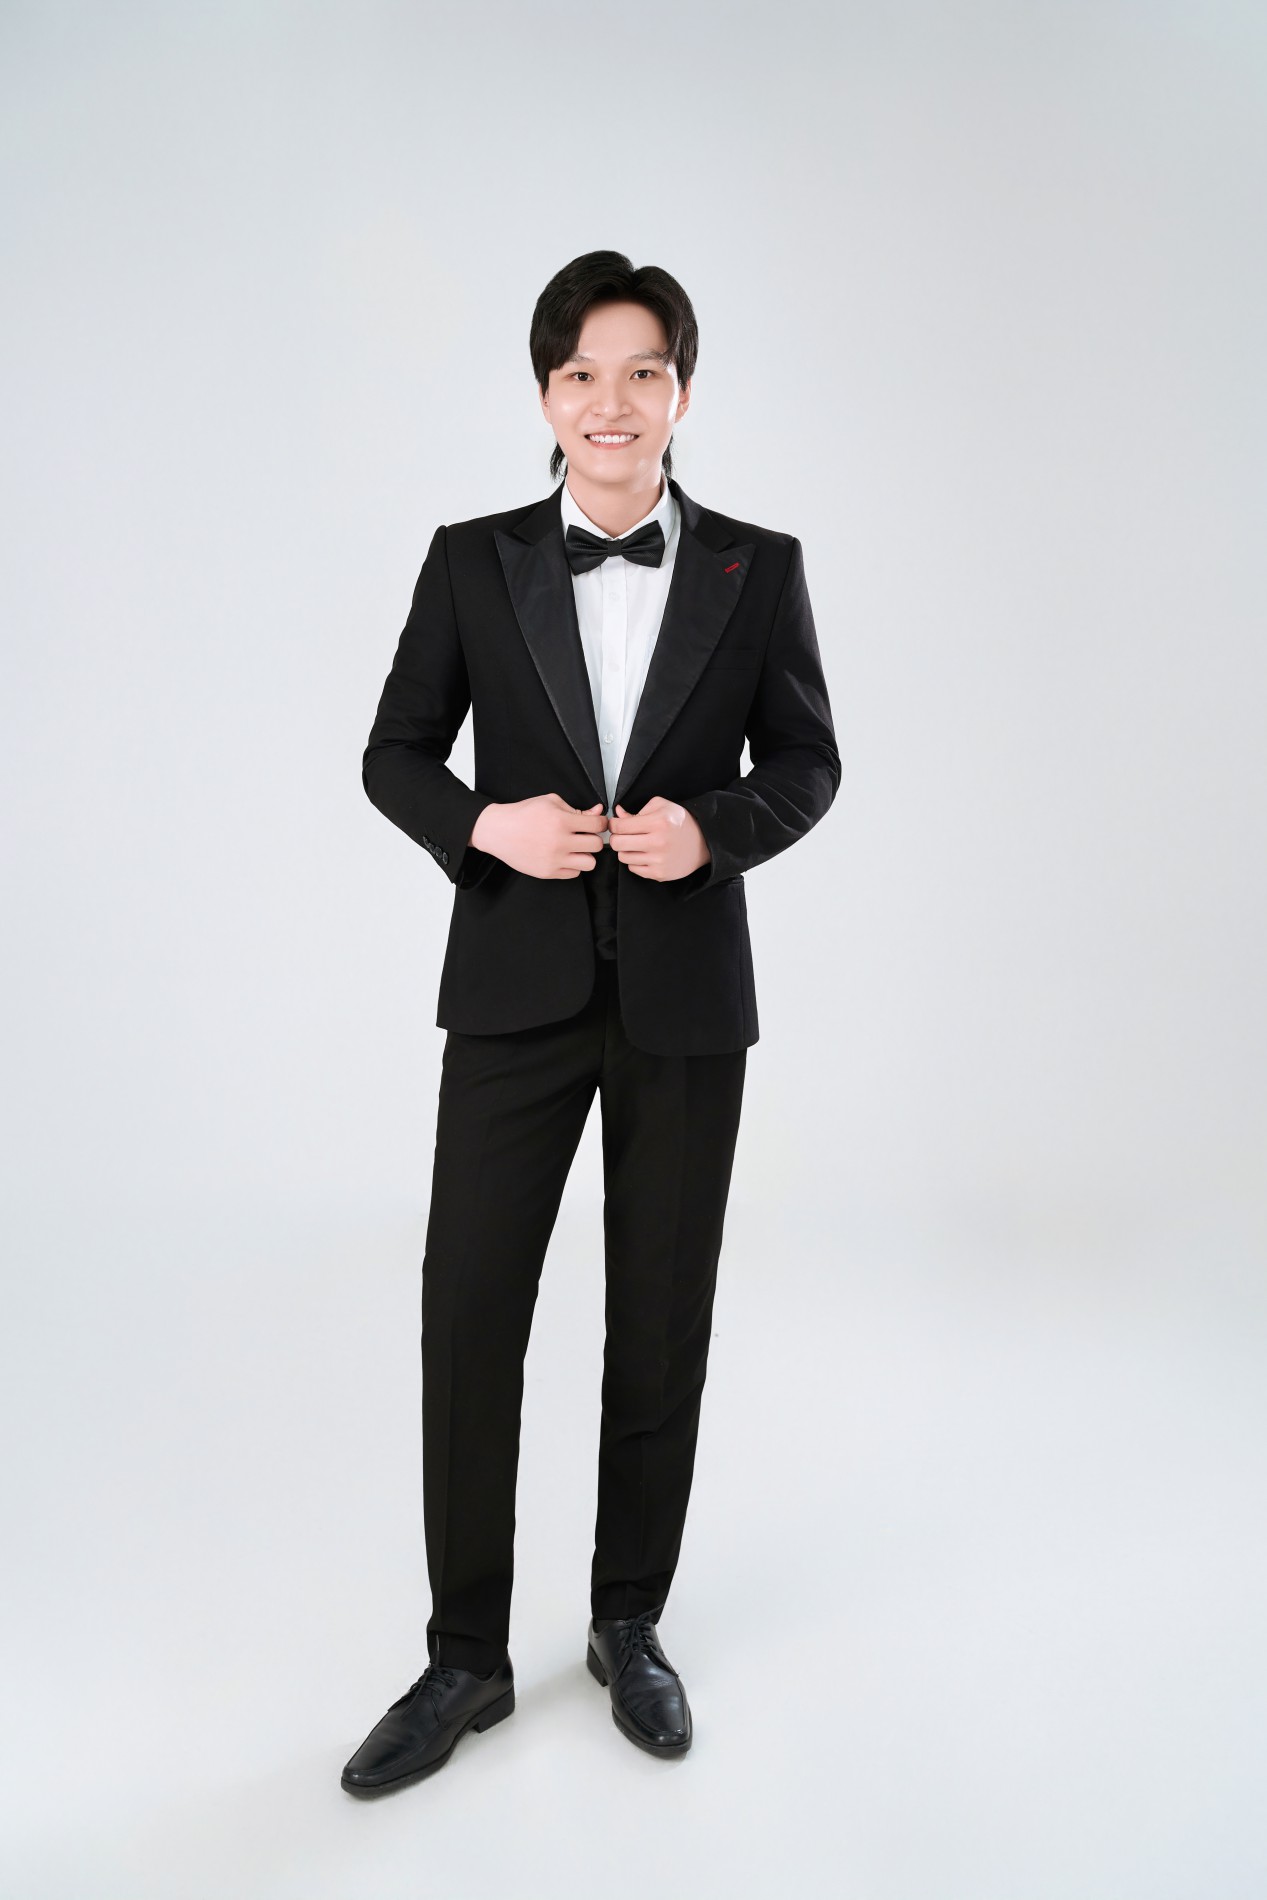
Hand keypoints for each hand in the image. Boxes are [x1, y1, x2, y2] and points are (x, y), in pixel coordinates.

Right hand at [469, 794, 607, 878]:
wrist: (499, 831)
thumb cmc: (523, 814)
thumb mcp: (550, 802)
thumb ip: (577, 809)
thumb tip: (598, 811)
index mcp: (561, 820)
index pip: (597, 825)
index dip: (601, 823)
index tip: (597, 824)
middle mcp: (559, 842)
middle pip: (596, 845)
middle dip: (593, 838)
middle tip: (584, 836)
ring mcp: (554, 859)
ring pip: (590, 863)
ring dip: (585, 855)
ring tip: (576, 848)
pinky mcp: (547, 872)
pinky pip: (574, 873)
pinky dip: (572, 865)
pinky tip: (563, 856)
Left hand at [608, 797, 710, 881]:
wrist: (703, 842)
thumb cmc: (681, 822)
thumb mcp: (662, 807)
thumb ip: (637, 810)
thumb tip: (618, 813)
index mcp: (658, 823)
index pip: (620, 826)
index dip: (613, 824)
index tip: (615, 824)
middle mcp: (658, 842)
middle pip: (617, 843)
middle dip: (616, 838)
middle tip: (622, 835)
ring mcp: (658, 861)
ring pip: (623, 857)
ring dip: (626, 850)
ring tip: (636, 844)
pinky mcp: (660, 874)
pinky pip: (633, 869)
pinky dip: (635, 861)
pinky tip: (645, 854)